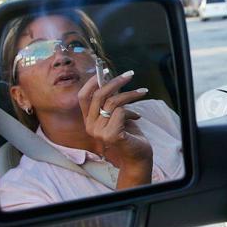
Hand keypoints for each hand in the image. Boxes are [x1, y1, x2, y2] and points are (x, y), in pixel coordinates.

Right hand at [77, 70, 152, 187]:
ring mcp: (98, 132)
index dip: (92, 82)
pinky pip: (120, 112)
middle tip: (130, 74)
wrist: (137, 155)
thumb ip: (111, 100)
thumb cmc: (128, 133)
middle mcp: (90, 126)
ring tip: (143, 92)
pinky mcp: (110, 135)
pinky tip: (137, 118)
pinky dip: (132, 111)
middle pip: (99, 95)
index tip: (105, 70)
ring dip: (131, 94)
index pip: (83, 96)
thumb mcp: (118, 113)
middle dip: (116, 81)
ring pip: (113, 102)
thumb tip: (111, 78)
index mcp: (89, 120)